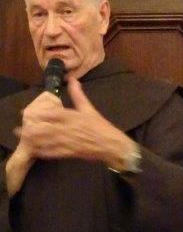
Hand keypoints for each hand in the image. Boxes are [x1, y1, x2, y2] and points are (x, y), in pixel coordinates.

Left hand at [18, 77, 132, 166]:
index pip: (54, 114)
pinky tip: (37, 150)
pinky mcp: (72, 152)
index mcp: (74, 116)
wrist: (111, 144)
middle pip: (48, 128)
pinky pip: (56, 152)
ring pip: (49, 141)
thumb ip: (78, 94)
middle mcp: (70, 128)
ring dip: (37, 140)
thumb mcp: (89, 108)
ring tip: (25, 139)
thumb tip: (72, 79)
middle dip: (34, 129)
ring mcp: (70, 141)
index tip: (29, 113)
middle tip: (21, 129)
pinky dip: (46, 152)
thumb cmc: (101, 126)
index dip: (41, 114)